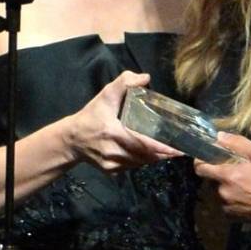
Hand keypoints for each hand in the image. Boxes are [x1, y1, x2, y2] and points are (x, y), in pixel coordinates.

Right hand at [66, 71, 181, 171]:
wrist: (72, 140)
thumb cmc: (91, 116)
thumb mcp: (105, 95)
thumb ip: (124, 83)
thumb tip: (146, 78)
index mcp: (114, 133)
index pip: (143, 144)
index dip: (162, 148)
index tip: (178, 149)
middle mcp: (114, 152)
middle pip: (146, 157)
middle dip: (163, 154)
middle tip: (178, 149)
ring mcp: (112, 164)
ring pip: (141, 163)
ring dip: (154, 158)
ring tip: (166, 151)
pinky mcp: (111, 171)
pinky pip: (132, 166)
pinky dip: (142, 160)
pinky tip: (148, 154)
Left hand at [194, 133, 250, 223]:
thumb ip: (238, 143)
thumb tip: (219, 136)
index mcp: (228, 176)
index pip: (200, 168)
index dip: (201, 162)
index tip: (207, 159)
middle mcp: (223, 193)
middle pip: (210, 181)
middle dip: (219, 175)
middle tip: (236, 172)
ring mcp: (227, 207)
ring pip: (218, 194)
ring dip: (226, 188)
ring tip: (244, 186)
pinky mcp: (233, 218)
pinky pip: (225, 205)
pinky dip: (231, 200)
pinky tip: (246, 197)